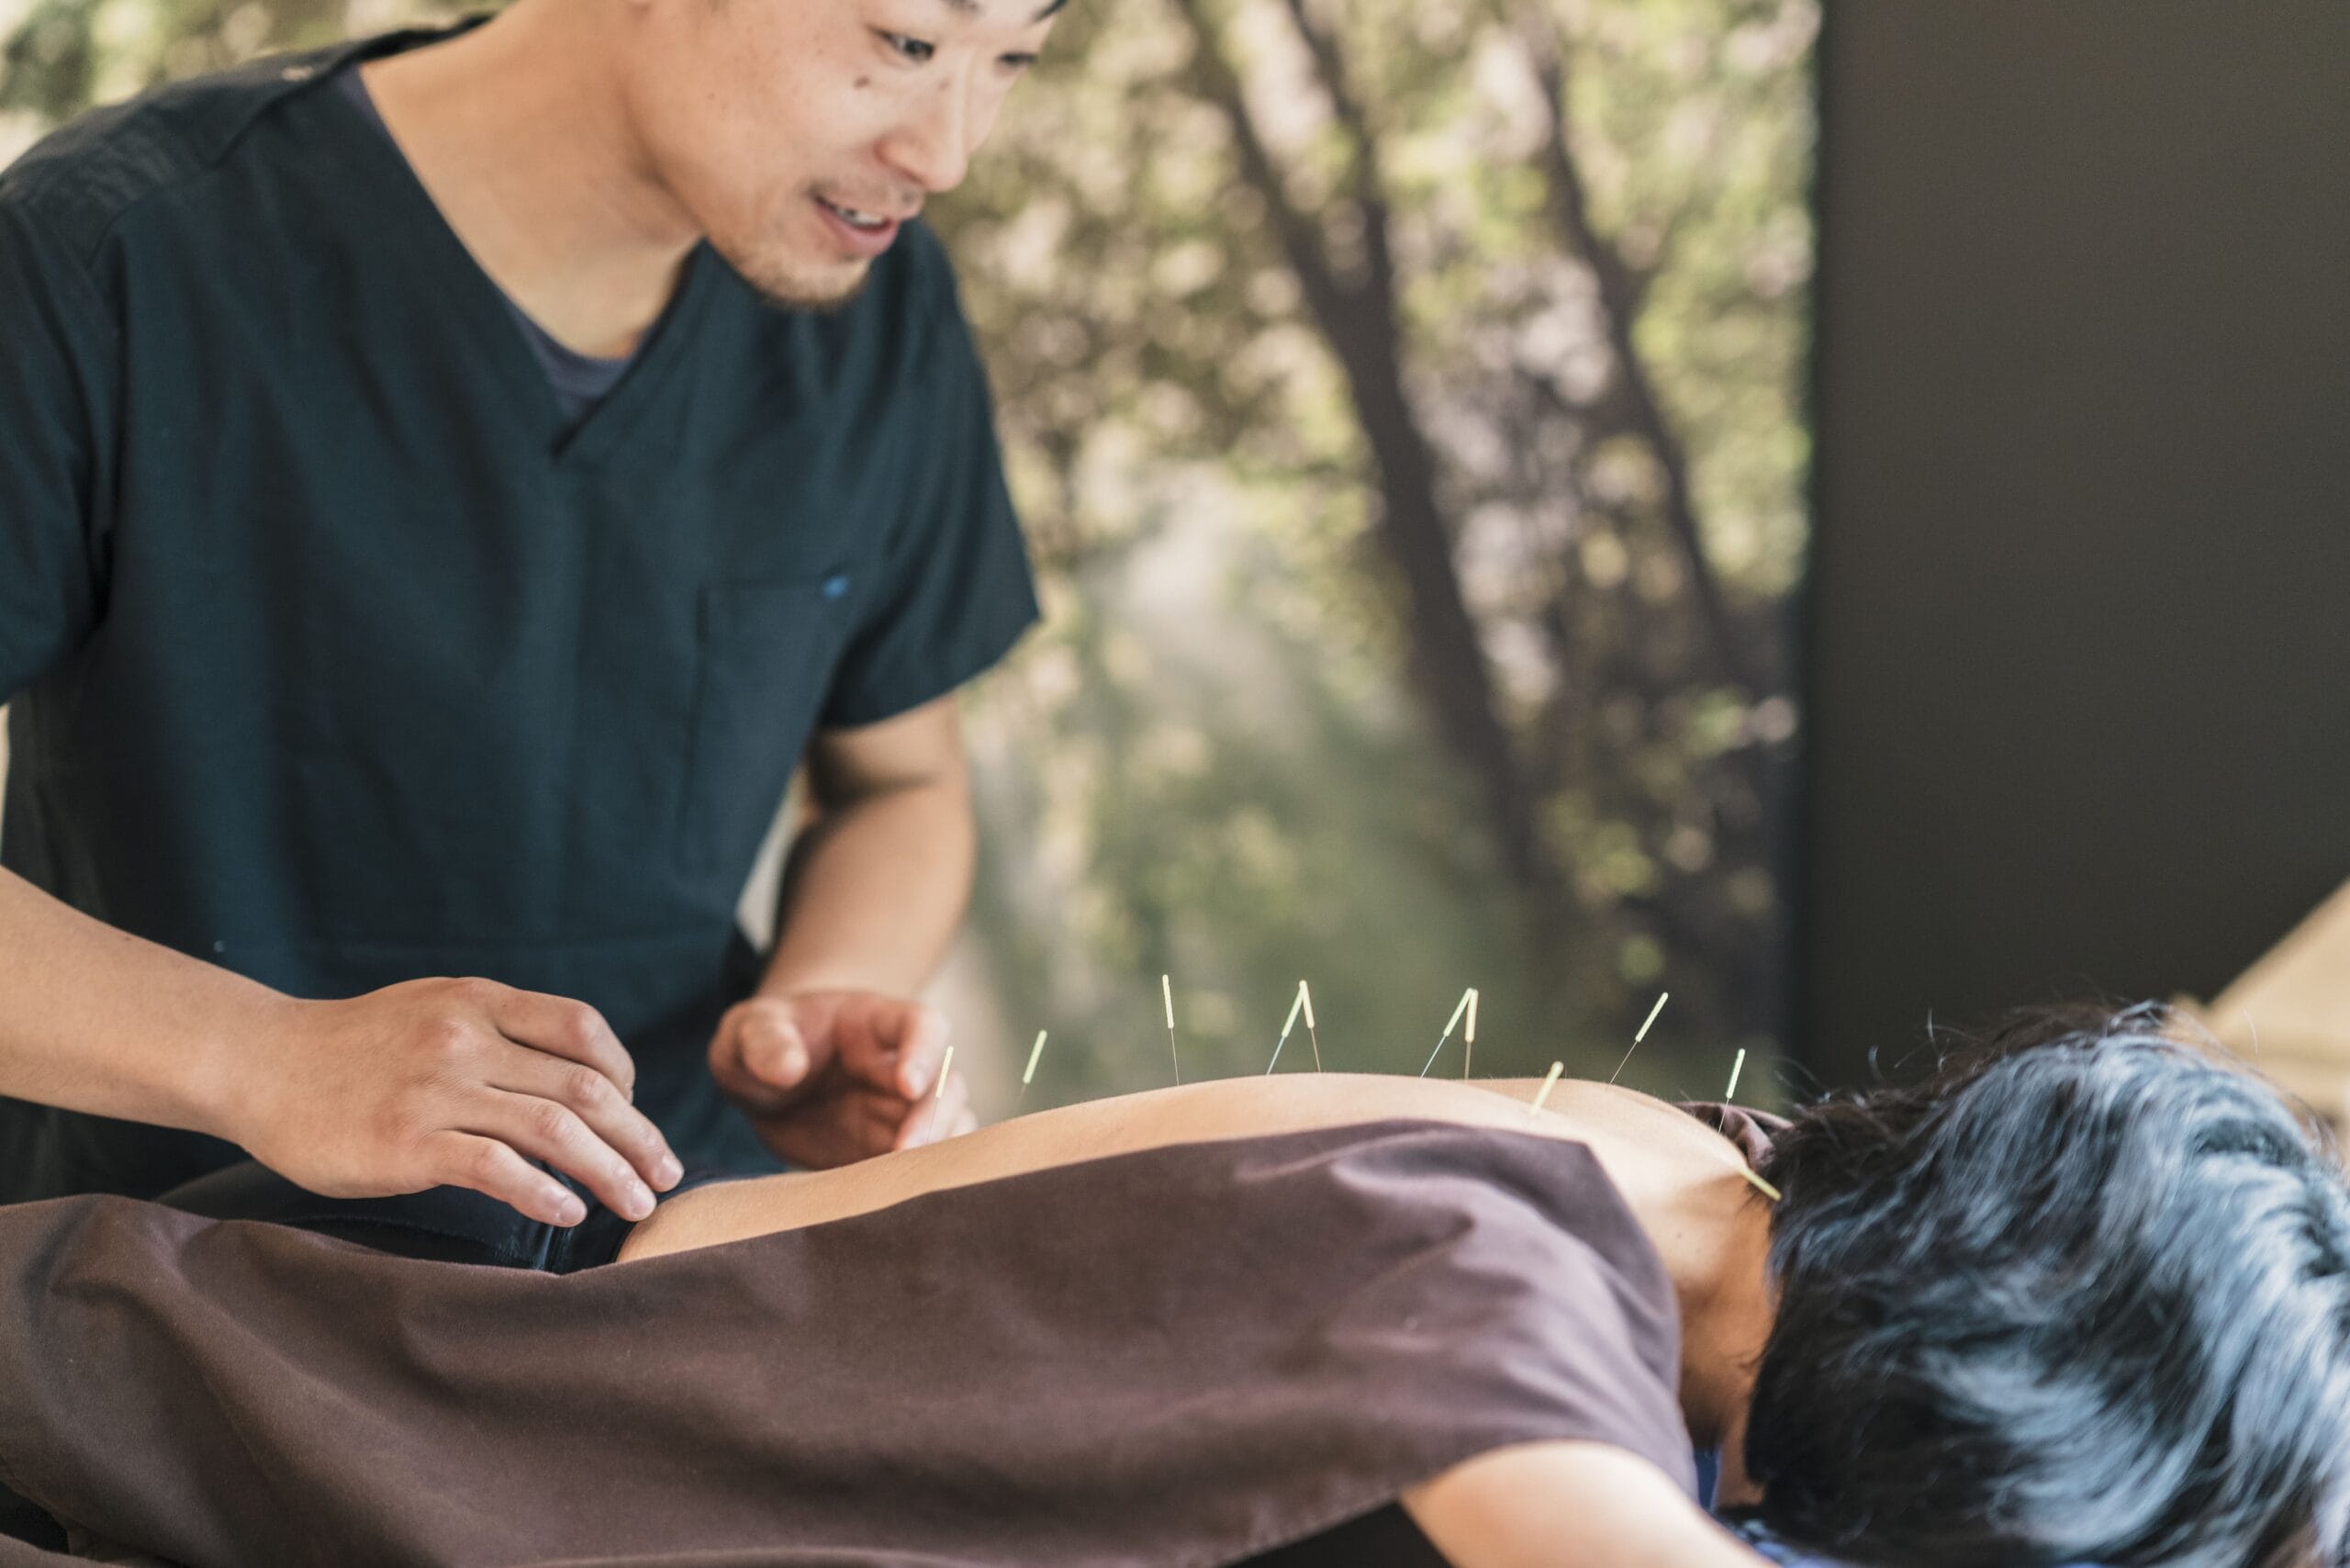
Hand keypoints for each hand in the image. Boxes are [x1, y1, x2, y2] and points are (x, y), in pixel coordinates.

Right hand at [225, 978, 681, 1226]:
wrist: (257, 1063)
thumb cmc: (352, 1048)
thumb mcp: (433, 1010)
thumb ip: (499, 1032)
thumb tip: (574, 1078)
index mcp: (480, 1001)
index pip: (584, 1029)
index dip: (627, 1076)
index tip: (635, 1118)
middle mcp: (466, 1037)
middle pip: (585, 1086)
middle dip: (638, 1136)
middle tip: (666, 1175)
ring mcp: (437, 1089)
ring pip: (554, 1129)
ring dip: (609, 1171)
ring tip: (637, 1204)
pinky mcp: (407, 1141)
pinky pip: (497, 1168)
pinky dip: (544, 1192)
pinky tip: (567, 1214)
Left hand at [707, 990, 973, 1168]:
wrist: (764, 1082)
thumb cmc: (761, 1042)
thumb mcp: (747, 1031)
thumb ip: (764, 1042)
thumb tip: (788, 1070)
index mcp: (874, 1023)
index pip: (922, 1025)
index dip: (925, 1052)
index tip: (908, 1084)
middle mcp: (901, 1066)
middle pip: (946, 1085)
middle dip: (934, 1118)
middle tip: (905, 1152)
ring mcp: (900, 1111)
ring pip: (948, 1128)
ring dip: (937, 1154)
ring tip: (904, 1183)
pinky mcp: (889, 1151)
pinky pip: (921, 1167)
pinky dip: (915, 1183)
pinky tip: (891, 1201)